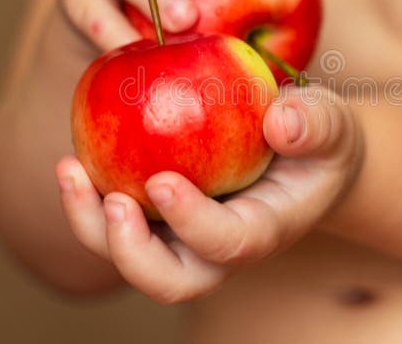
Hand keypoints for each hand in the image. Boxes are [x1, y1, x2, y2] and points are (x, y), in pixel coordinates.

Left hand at [55, 85, 362, 303]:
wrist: (299, 155)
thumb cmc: (317, 139)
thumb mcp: (332, 123)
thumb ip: (316, 123)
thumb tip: (284, 121)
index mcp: (264, 230)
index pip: (229, 244)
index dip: (193, 223)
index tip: (161, 181)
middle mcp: (219, 248)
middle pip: (170, 280)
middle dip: (132, 254)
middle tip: (113, 202)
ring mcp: (185, 236)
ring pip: (131, 257)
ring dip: (92, 225)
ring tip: (70, 171)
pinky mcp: (162, 217)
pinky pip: (118, 220)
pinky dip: (89, 198)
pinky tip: (74, 157)